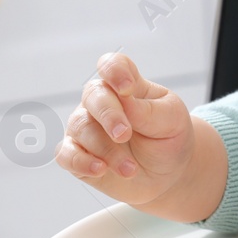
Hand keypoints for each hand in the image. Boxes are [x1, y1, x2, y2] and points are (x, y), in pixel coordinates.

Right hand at [58, 53, 195, 206]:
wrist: (169, 171)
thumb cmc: (169, 137)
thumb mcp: (171, 119)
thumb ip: (148, 110)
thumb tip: (124, 101)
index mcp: (127, 86)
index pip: (112, 66)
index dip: (115, 71)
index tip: (127, 88)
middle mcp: (102, 103)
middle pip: (93, 96)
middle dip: (109, 115)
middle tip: (124, 135)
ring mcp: (86, 128)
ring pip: (82, 128)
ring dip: (107, 150)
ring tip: (130, 169)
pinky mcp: (77, 154)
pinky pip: (66, 154)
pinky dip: (80, 162)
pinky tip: (100, 169)